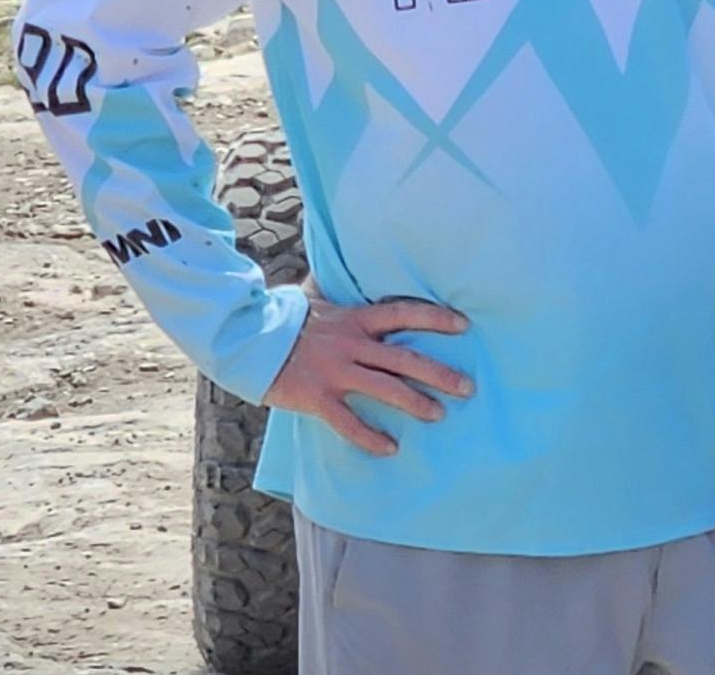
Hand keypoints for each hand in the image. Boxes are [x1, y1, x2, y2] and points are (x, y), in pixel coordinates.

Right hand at [263, 294, 473, 456]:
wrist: (247, 341)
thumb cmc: (288, 322)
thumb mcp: (320, 302)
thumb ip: (342, 295)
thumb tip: (347, 267)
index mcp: (355, 319)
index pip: (404, 313)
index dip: (435, 318)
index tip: (464, 325)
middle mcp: (351, 344)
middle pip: (405, 358)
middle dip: (439, 373)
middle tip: (467, 387)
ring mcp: (335, 372)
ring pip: (385, 388)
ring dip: (415, 403)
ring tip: (439, 414)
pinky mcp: (316, 397)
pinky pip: (348, 422)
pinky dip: (370, 437)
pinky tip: (390, 448)